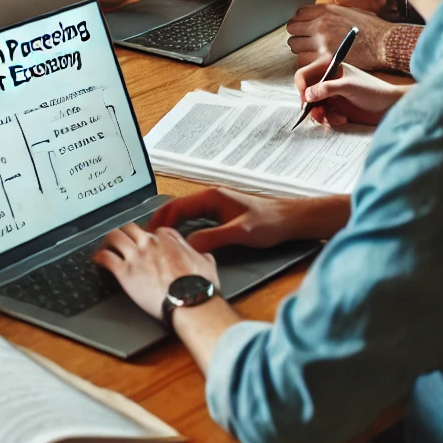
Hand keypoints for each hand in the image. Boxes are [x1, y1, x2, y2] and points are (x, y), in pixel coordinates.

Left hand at [94, 223, 219, 320]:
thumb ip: (201, 255)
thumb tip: (203, 255)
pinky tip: (97, 259)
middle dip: (126, 233)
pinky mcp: (124, 272)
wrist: (191, 303)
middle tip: (123, 240)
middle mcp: (150, 244)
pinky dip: (99, 257)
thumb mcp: (208, 264)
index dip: (150, 237)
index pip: (154, 230)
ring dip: (109, 240)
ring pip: (114, 236)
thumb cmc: (200, 287)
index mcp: (168, 240)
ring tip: (106, 245)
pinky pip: (106, 258)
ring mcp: (136, 256)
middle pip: (131, 228)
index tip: (147, 243)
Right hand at [148, 187, 349, 251]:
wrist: (292, 220)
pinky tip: (182, 239)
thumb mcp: (240, 233)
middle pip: (178, 208)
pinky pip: (196, 218)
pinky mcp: (222, 214)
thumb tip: (189, 246)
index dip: (162, 220)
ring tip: (161, 239)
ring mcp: (216, 205)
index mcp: (212, 197)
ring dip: (172, 224)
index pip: (177, 206)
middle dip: (162, 221)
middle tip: (149, 237)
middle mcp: (211, 198)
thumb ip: (213, 238)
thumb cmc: (271, 222)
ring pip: (186, 213)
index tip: (151, 233)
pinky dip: (184, 227)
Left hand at [286, 4, 392, 70]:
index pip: (298, 13)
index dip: (299, 22)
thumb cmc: (373, 28)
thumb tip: (319, 16)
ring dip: (301, 49)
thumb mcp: (351, 11)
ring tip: (310, 52)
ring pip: (295, 45)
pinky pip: (303, 60)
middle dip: (298, 35)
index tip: (302, 27)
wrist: (386, 43)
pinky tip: (315, 62)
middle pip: (292, 29)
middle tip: (305, 41)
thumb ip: (331, 13)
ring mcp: (321, 42)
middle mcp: (321, 24)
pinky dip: (307, 62)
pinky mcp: (325, 58)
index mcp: (326, 11)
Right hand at [295, 55, 408, 127]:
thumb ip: (326, 89)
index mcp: (329, 68)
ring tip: (332, 118)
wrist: (391, 107)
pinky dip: (330, 119)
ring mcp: (331, 96)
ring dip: (321, 115)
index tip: (306, 98)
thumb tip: (306, 95)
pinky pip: (323, 116)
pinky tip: (343, 119)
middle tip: (318, 113)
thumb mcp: (348, 87)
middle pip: (306, 93)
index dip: (301, 86)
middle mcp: (327, 81)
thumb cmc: (374, 91)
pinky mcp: (336, 109)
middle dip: (310, 105)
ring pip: (313, 107)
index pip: (304, 74)